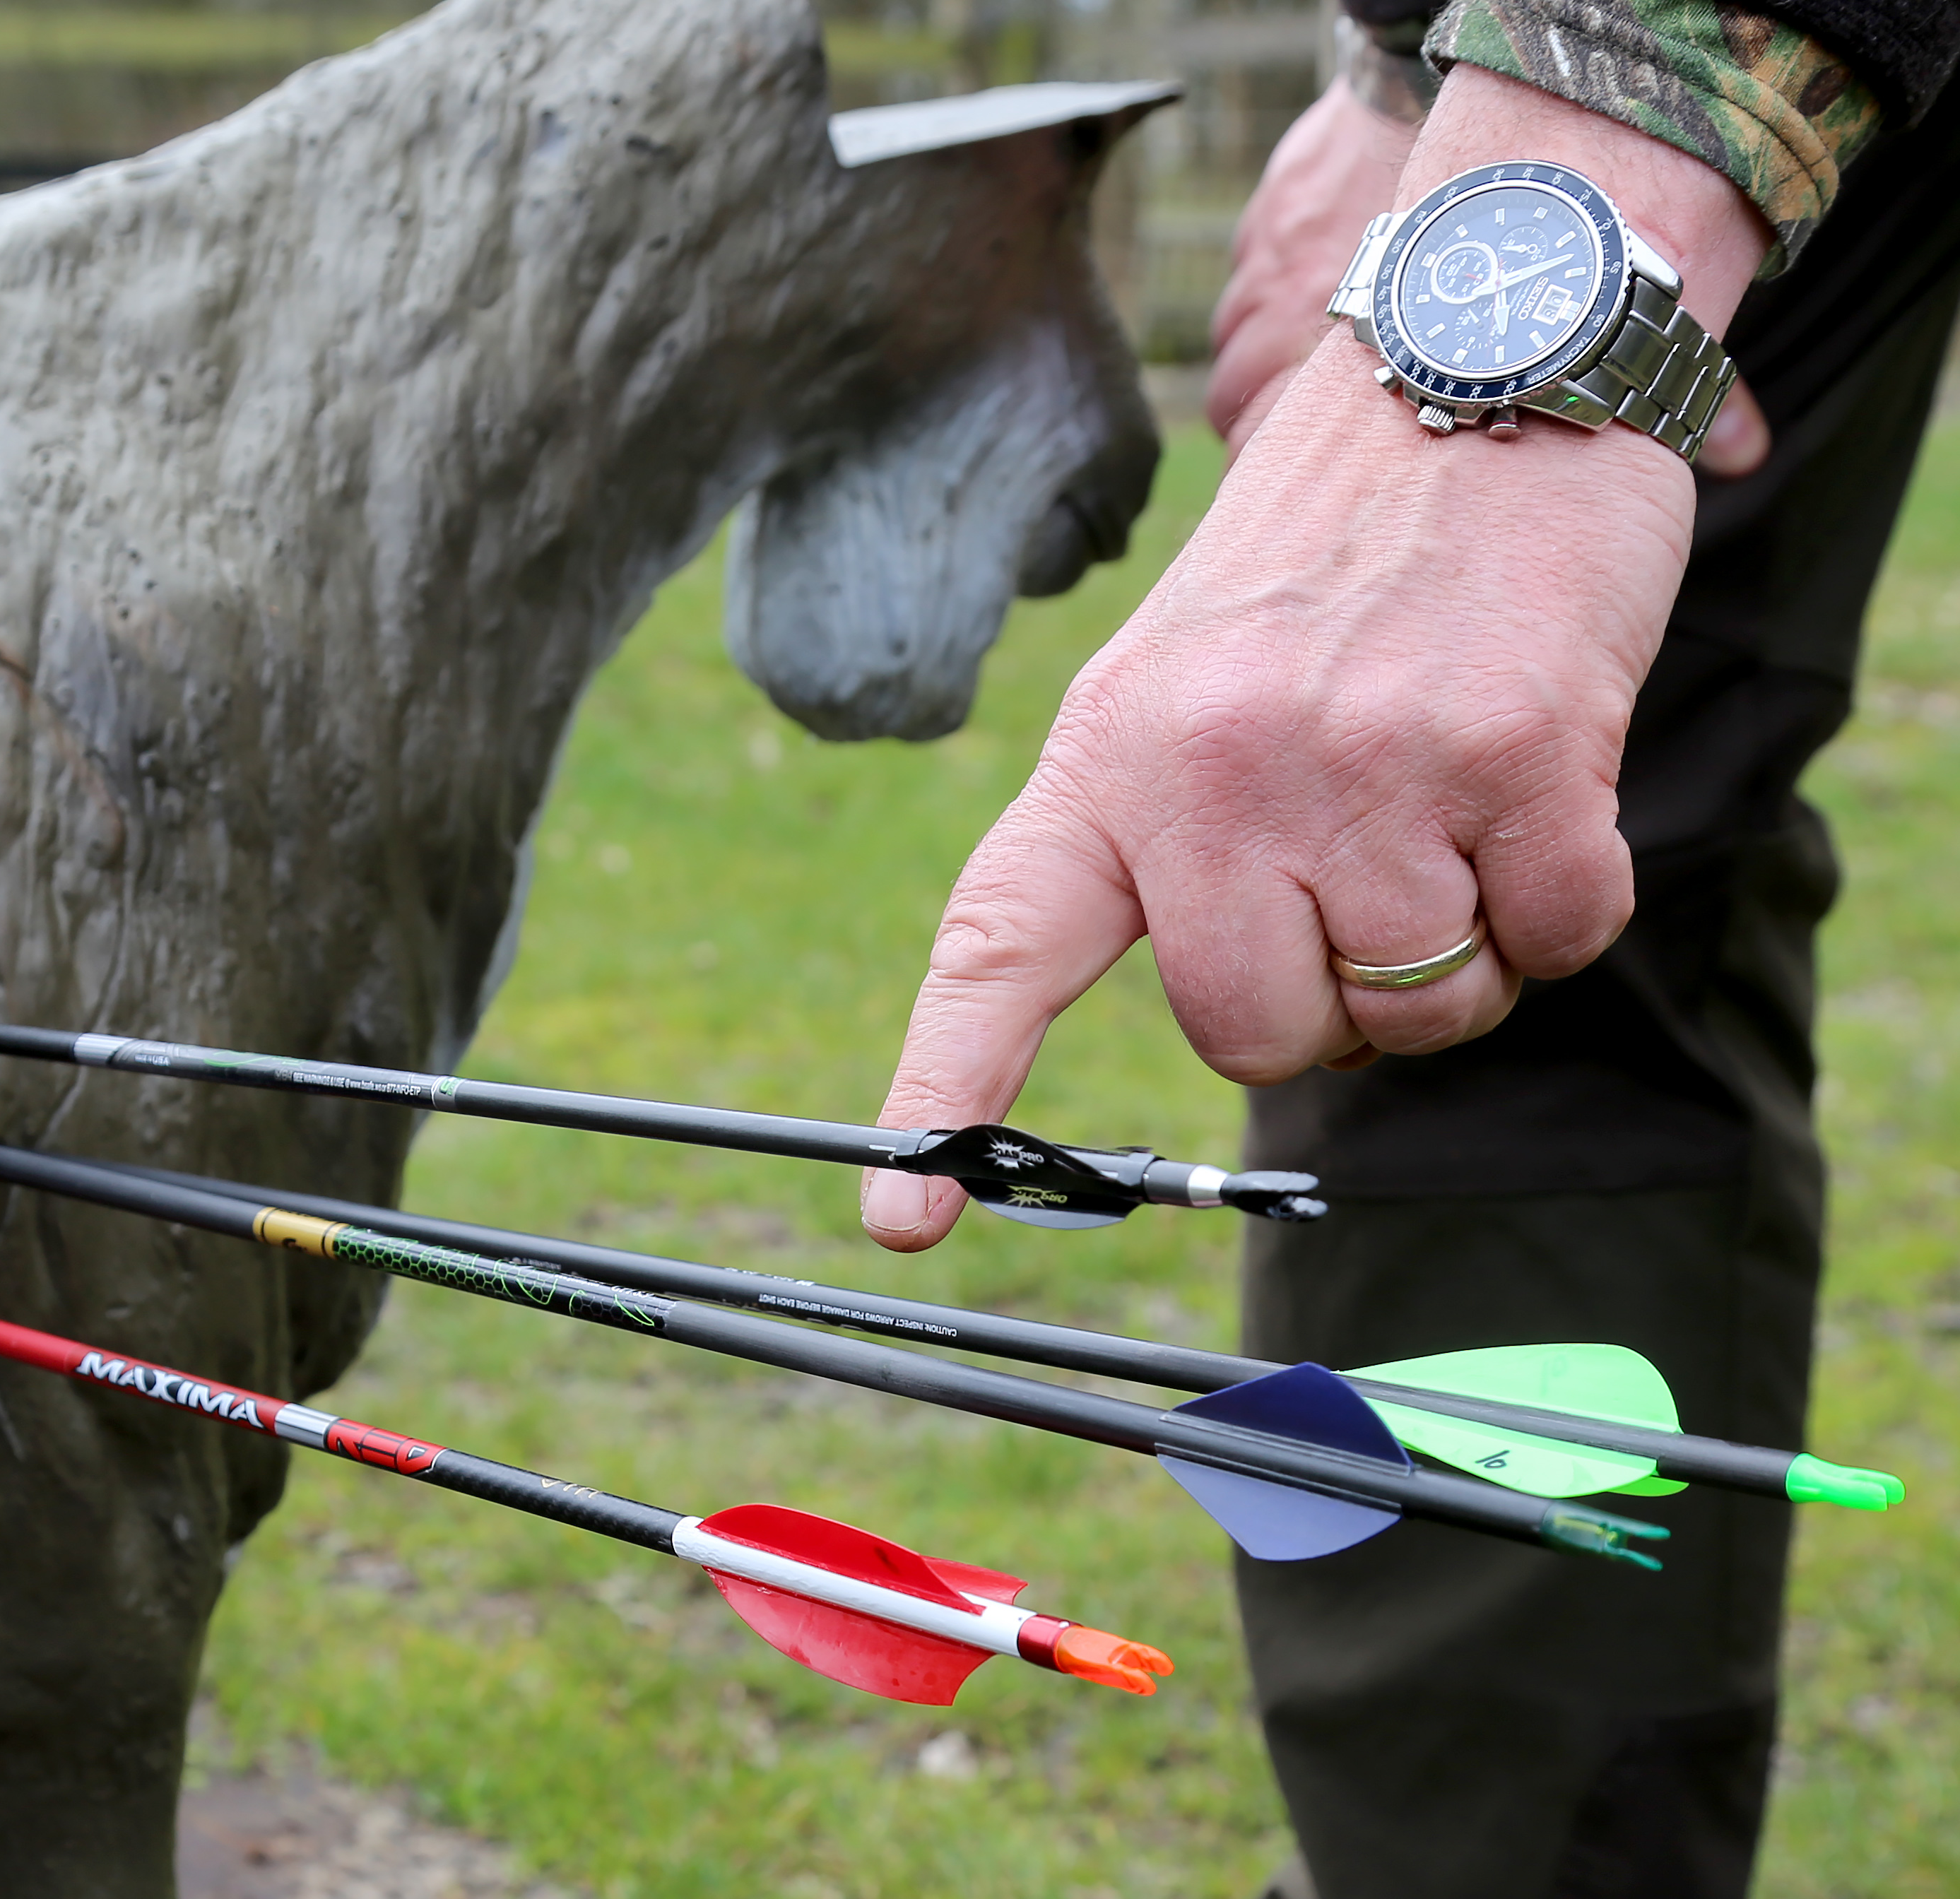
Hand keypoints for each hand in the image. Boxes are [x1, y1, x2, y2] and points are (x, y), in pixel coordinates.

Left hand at [864, 69, 1771, 1250]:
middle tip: (1360, 873)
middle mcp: (1214, 764)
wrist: (1473, 363)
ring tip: (1446, 797)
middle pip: (1252, 1034)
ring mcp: (1364, 762)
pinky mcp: (1517, 755)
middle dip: (1325, 1001)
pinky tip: (1536, 780)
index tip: (901, 1215)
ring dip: (1456, 950)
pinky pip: (1551, 947)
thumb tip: (1246, 1028)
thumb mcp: (1187, 679)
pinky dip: (1561, 902)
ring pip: (1413, 1012)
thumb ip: (1174, 845)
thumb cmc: (1329, 564)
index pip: (1002, 943)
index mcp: (1110, 754)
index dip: (949, 1085)